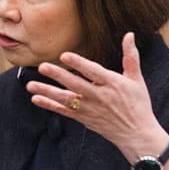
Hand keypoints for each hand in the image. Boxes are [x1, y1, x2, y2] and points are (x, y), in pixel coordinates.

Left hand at [25, 32, 167, 160]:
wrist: (137, 134)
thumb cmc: (137, 104)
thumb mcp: (136, 79)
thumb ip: (130, 56)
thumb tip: (129, 35)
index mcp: (113, 84)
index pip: (93, 72)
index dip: (79, 64)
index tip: (64, 56)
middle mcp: (100, 96)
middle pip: (75, 84)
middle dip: (58, 76)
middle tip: (42, 67)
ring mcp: (90, 109)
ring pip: (66, 99)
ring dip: (47, 92)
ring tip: (31, 85)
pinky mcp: (84, 118)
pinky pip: (64, 111)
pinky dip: (50, 105)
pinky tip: (36, 99)